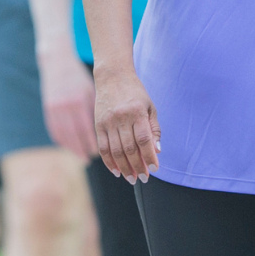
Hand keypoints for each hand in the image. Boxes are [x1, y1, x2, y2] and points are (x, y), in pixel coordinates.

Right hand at [39, 52, 96, 159]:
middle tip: (90, 160)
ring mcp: (54, 109)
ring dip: (72, 148)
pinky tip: (69, 146)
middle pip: (74, 135)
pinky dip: (62, 140)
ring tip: (82, 157)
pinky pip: (54, 130)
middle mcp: (65, 107)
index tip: (99, 153)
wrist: (58, 64)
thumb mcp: (90, 91)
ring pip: (63, 135)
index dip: (92, 142)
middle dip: (82, 149)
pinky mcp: (47, 110)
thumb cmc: (80, 78)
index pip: (86, 128)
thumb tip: (110, 129)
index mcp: (79, 102)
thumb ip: (96, 109)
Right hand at [93, 66, 158, 181]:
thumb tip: (157, 150)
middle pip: (129, 148)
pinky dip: (109, 161)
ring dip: (124, 167)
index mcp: (137, 112)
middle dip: (137, 166)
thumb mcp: (150, 107)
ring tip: (131, 178)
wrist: (112, 77)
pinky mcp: (98, 124)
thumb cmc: (135, 93)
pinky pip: (102, 147)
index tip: (154, 169)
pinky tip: (116, 171)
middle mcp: (121, 117)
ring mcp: (107, 122)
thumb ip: (154, 129)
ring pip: (115, 150)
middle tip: (143, 178)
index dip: (149, 157)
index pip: (143, 140)